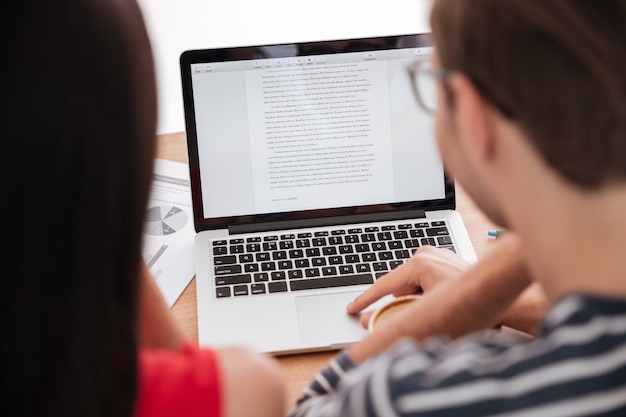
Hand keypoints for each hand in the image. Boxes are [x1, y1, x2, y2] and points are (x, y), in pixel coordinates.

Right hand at [347, 245, 471, 327]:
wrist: (503, 297)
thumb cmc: (472, 306)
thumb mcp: (425, 314)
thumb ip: (393, 317)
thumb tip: (369, 321)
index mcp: (419, 263)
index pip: (384, 285)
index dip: (366, 300)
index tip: (352, 309)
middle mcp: (425, 254)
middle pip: (397, 285)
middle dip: (397, 302)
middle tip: (403, 315)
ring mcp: (435, 254)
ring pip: (410, 283)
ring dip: (412, 298)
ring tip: (433, 307)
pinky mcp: (443, 259)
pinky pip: (422, 278)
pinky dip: (422, 291)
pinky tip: (437, 300)